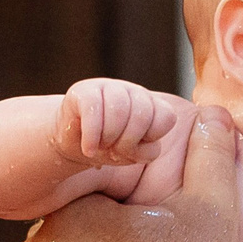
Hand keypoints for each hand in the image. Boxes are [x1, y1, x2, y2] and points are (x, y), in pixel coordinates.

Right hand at [55, 79, 185, 166]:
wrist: (75, 143)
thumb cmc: (110, 148)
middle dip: (127, 142)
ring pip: (119, 110)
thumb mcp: (133, 155)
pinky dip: (92, 136)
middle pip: (142, 115)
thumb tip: (138, 145)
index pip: (167, 117)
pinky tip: (88, 149)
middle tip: (113, 150)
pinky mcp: (85, 90)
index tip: (134, 149)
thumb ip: (146, 151)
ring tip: (100, 148)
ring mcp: (110, 87)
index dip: (151, 140)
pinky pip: (93, 110)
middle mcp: (135, 92)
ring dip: (109, 138)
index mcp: (152, 106)